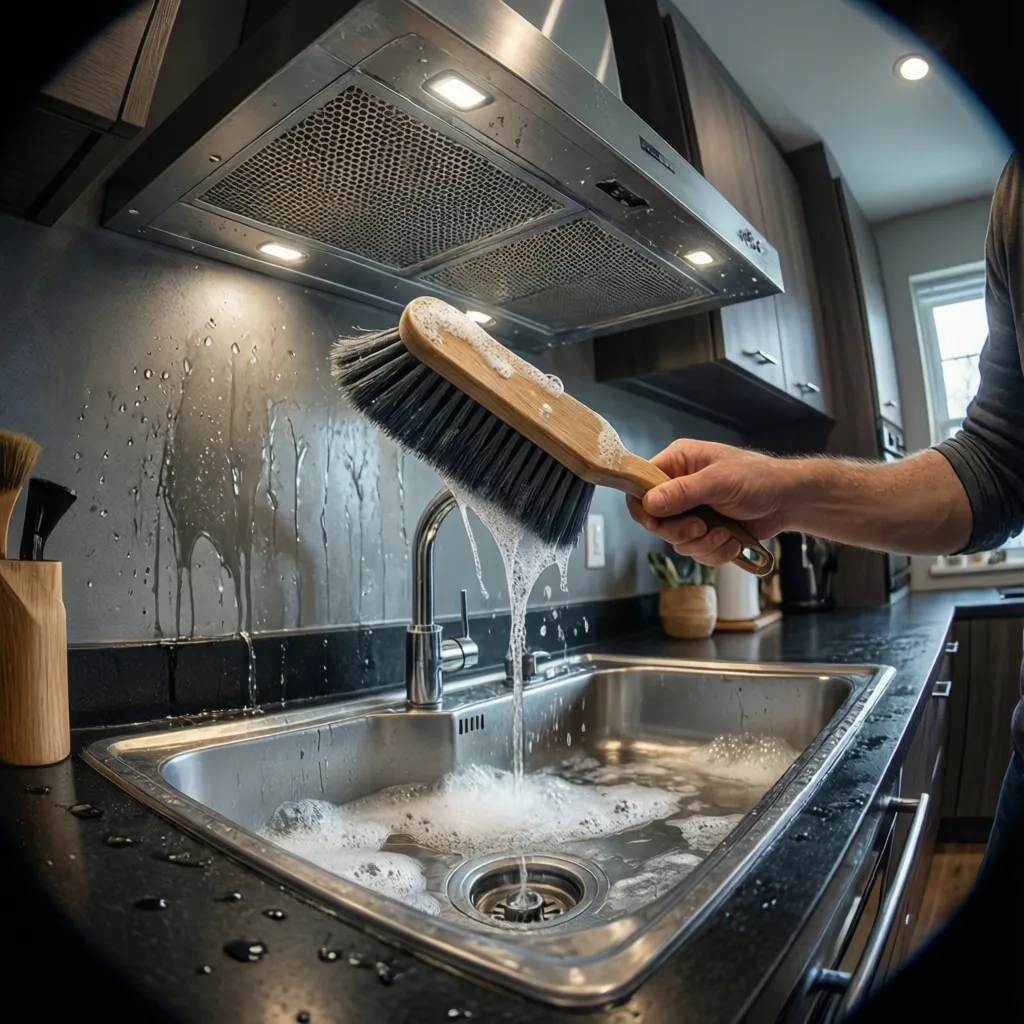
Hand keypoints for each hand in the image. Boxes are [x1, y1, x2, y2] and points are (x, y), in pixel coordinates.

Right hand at [626, 440, 794, 564]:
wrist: (788, 502)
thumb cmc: (758, 479)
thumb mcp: (719, 481)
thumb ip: (683, 492)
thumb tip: (650, 502)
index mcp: (678, 463)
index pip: (642, 484)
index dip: (643, 507)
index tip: (654, 522)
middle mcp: (680, 487)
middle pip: (656, 520)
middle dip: (680, 531)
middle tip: (699, 528)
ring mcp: (692, 512)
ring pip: (677, 540)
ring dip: (702, 543)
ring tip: (725, 534)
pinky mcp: (706, 532)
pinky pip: (696, 551)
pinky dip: (714, 552)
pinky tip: (732, 541)